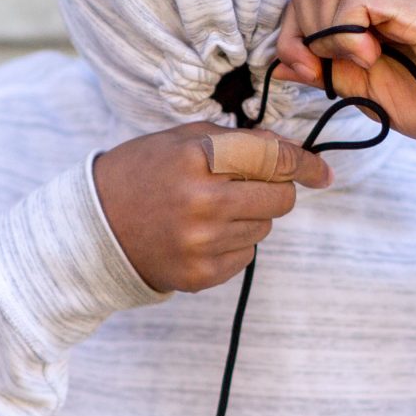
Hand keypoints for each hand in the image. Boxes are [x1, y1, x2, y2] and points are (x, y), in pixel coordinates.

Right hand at [92, 123, 332, 292]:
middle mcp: (202, 203)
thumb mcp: (182, 140)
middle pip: (279, 198)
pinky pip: (246, 257)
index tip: (322, 172)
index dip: (304, 163)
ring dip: (250, 216)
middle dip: (276, 189)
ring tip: (211, 210)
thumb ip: (238, 142)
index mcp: (196, 159)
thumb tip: (294, 154)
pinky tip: (201, 234)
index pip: (272, 158)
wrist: (94, 228)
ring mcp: (202, 243)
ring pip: (264, 228)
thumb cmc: (141, 173)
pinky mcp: (201, 275)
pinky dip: (234, 243)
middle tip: (250, 186)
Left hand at [270, 0, 415, 144]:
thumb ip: (328, 73)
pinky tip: (372, 57)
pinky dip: (348, 34)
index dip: (292, 36)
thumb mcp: (367, 91)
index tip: (309, 73)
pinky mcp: (412, 1)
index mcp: (368, 9)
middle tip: (326, 69)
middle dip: (301, 34)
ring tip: (360, 62)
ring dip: (327, 33)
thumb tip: (284, 64)